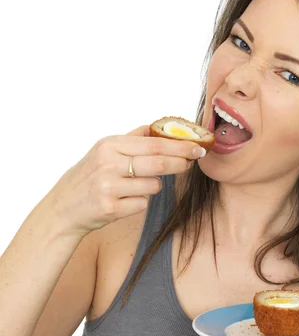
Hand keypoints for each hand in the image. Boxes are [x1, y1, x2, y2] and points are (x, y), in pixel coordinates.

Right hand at [41, 125, 205, 236]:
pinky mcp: (111, 208)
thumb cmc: (89, 176)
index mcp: (109, 145)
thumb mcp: (104, 150)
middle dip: (181, 162)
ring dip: (154, 186)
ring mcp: (109, 187)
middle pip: (158, 162)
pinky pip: (142, 203)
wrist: (63, 208)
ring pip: (154, 186)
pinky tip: (124, 200)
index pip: (154, 143)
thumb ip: (132, 138)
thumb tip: (160, 126)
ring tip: (135, 186)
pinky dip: (140, 202)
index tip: (198, 147)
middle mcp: (108, 164)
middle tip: (193, 162)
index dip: (180, 146)